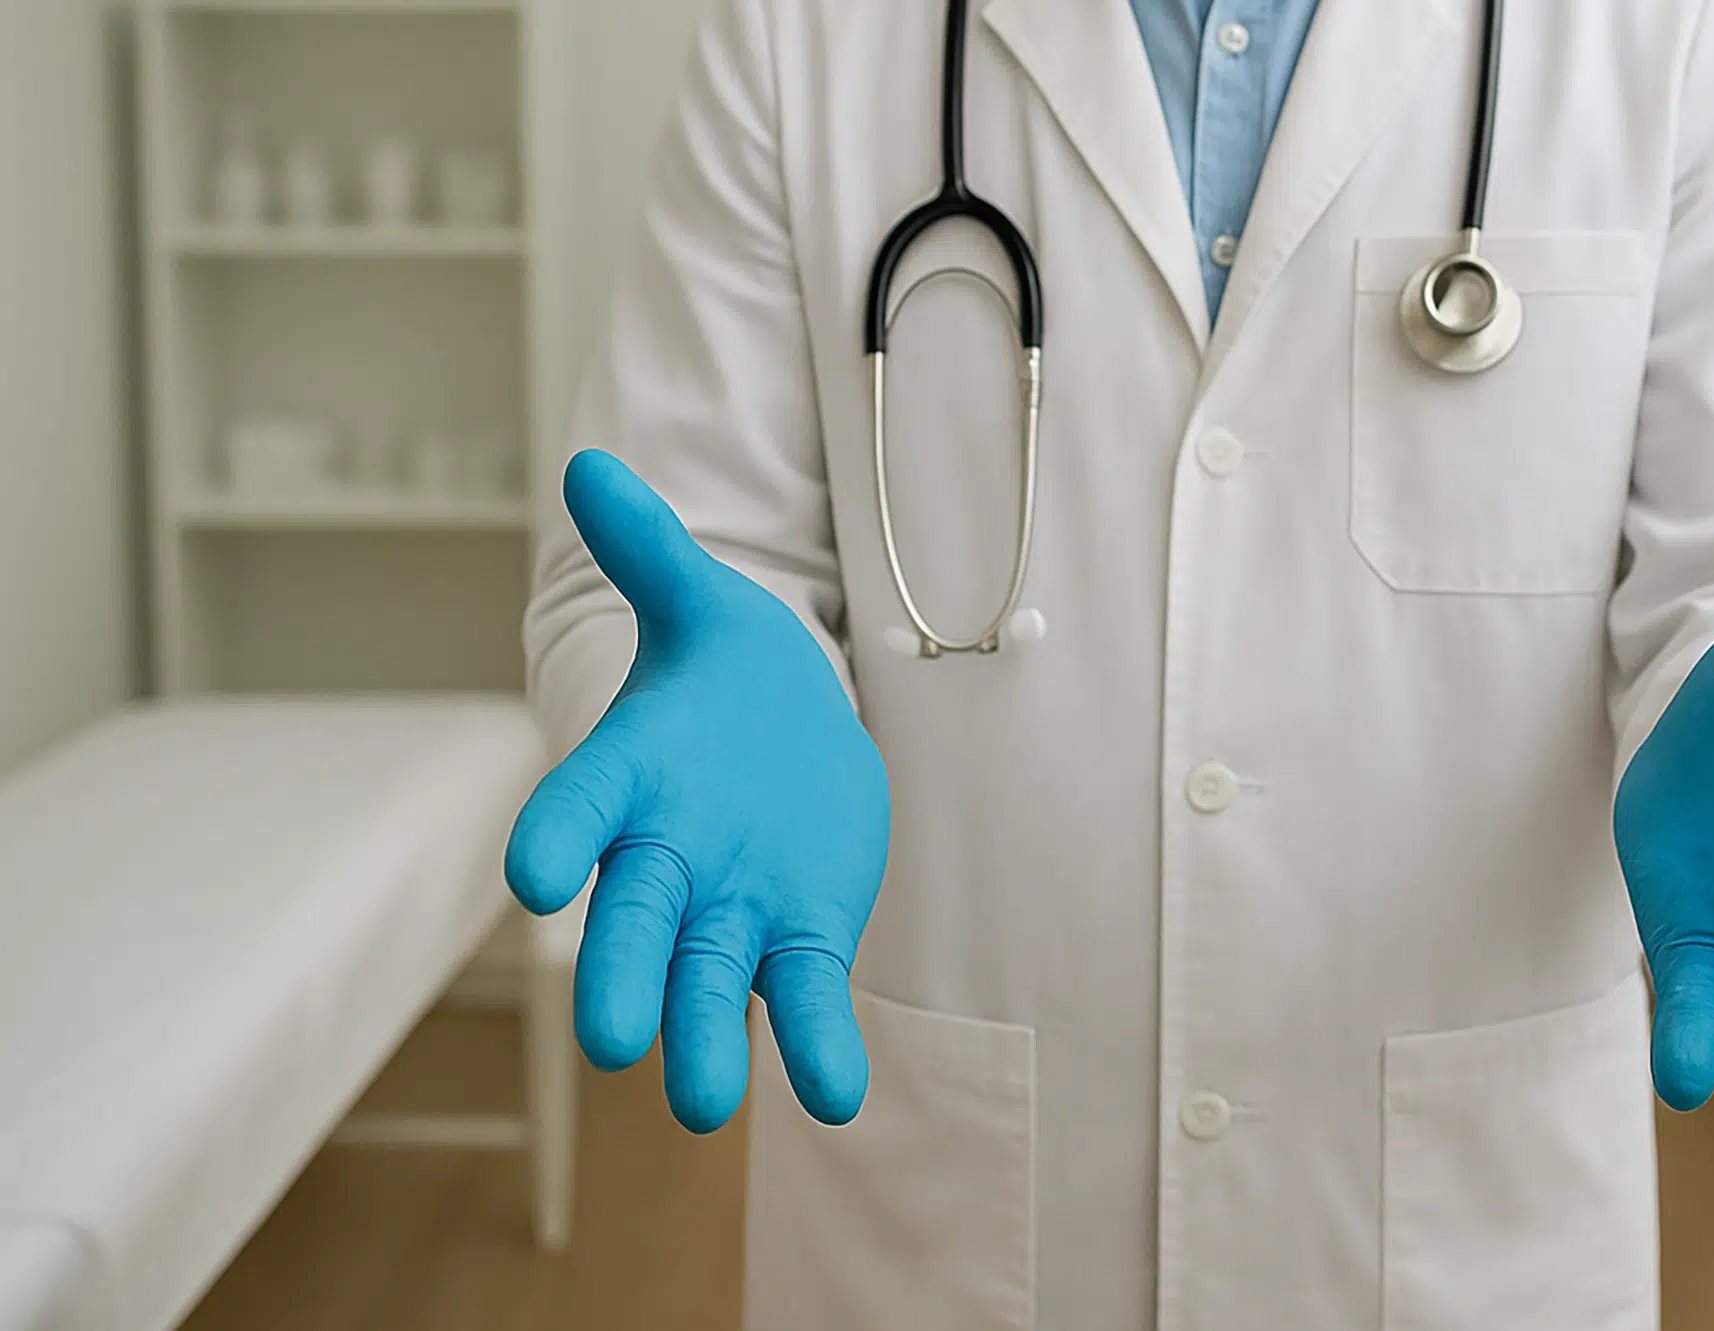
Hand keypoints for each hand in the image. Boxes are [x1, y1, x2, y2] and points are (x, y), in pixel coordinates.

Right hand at [506, 451, 889, 1132]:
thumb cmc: (725, 673)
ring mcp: (731, 907)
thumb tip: (592, 469)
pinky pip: (800, 999)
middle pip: (633, 926)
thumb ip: (649, 551)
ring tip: (708, 1108)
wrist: (787, 730)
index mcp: (630, 777)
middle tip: (611, 1042)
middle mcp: (667, 859)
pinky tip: (840, 1096)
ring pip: (708, 983)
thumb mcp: (701, 604)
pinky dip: (817, 1049)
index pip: (576, 808)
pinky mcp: (797, 935)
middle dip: (621, 978)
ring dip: (707, 1042)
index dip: (554, 839)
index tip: (534, 877)